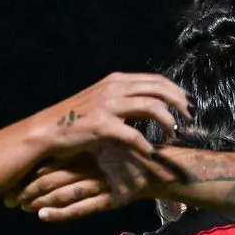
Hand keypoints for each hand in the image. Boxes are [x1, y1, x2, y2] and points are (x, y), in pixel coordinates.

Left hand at [10, 150, 173, 220]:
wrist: (166, 169)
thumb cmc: (136, 160)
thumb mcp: (109, 150)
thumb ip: (86, 154)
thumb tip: (56, 160)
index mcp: (88, 151)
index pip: (52, 161)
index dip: (30, 172)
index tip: (10, 181)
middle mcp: (91, 165)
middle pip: (52, 176)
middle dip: (27, 188)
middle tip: (7, 199)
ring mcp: (101, 182)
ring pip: (64, 191)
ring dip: (40, 200)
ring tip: (21, 207)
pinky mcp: (112, 198)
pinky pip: (84, 207)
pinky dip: (62, 212)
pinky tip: (44, 216)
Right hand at [28, 73, 188, 157]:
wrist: (47, 130)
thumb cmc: (77, 118)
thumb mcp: (104, 100)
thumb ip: (126, 99)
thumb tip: (154, 105)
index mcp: (117, 80)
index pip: (156, 80)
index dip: (176, 92)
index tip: (187, 105)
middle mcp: (114, 88)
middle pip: (160, 90)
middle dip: (179, 104)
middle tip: (188, 119)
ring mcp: (108, 105)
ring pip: (152, 108)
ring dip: (168, 123)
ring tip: (173, 135)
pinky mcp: (102, 125)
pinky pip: (134, 135)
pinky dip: (146, 145)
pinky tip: (151, 153)